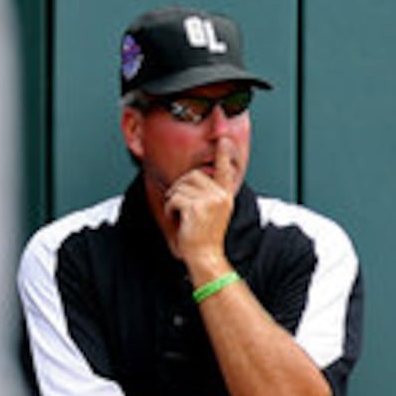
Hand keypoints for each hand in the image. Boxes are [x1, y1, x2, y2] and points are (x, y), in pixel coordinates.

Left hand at [164, 138, 239, 265]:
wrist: (206, 256)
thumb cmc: (204, 236)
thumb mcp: (212, 212)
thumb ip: (207, 195)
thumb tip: (191, 180)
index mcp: (225, 196)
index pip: (225, 171)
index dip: (224, 155)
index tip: (224, 140)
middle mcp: (220, 196)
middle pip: (192, 176)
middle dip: (179, 188)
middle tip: (177, 204)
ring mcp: (210, 201)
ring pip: (180, 187)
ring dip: (173, 200)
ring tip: (178, 215)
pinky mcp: (197, 208)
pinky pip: (174, 199)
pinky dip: (170, 209)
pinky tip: (176, 220)